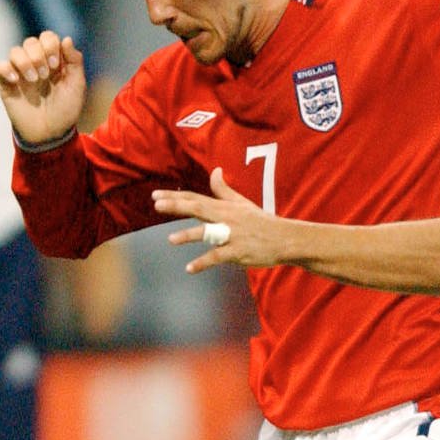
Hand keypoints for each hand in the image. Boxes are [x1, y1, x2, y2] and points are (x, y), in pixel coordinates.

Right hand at [0, 32, 86, 145]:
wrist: (50, 134)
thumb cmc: (65, 111)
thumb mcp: (76, 87)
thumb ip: (75, 62)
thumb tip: (67, 39)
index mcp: (54, 61)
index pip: (48, 37)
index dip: (50, 45)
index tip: (56, 64)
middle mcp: (36, 63)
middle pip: (31, 41)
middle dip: (39, 55)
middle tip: (46, 75)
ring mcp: (21, 73)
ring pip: (15, 51)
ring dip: (25, 62)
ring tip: (34, 80)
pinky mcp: (7, 83)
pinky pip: (0, 66)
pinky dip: (7, 70)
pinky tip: (16, 81)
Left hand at [153, 169, 296, 272]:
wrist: (284, 239)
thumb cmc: (261, 222)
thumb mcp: (242, 203)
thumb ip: (224, 189)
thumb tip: (215, 171)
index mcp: (224, 207)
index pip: (195, 198)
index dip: (175, 197)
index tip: (156, 195)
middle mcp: (225, 218)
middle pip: (198, 208)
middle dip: (177, 206)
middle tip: (157, 204)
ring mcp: (232, 235)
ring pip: (208, 233)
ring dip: (189, 235)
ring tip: (171, 240)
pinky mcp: (238, 252)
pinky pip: (218, 257)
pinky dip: (203, 263)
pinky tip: (189, 268)